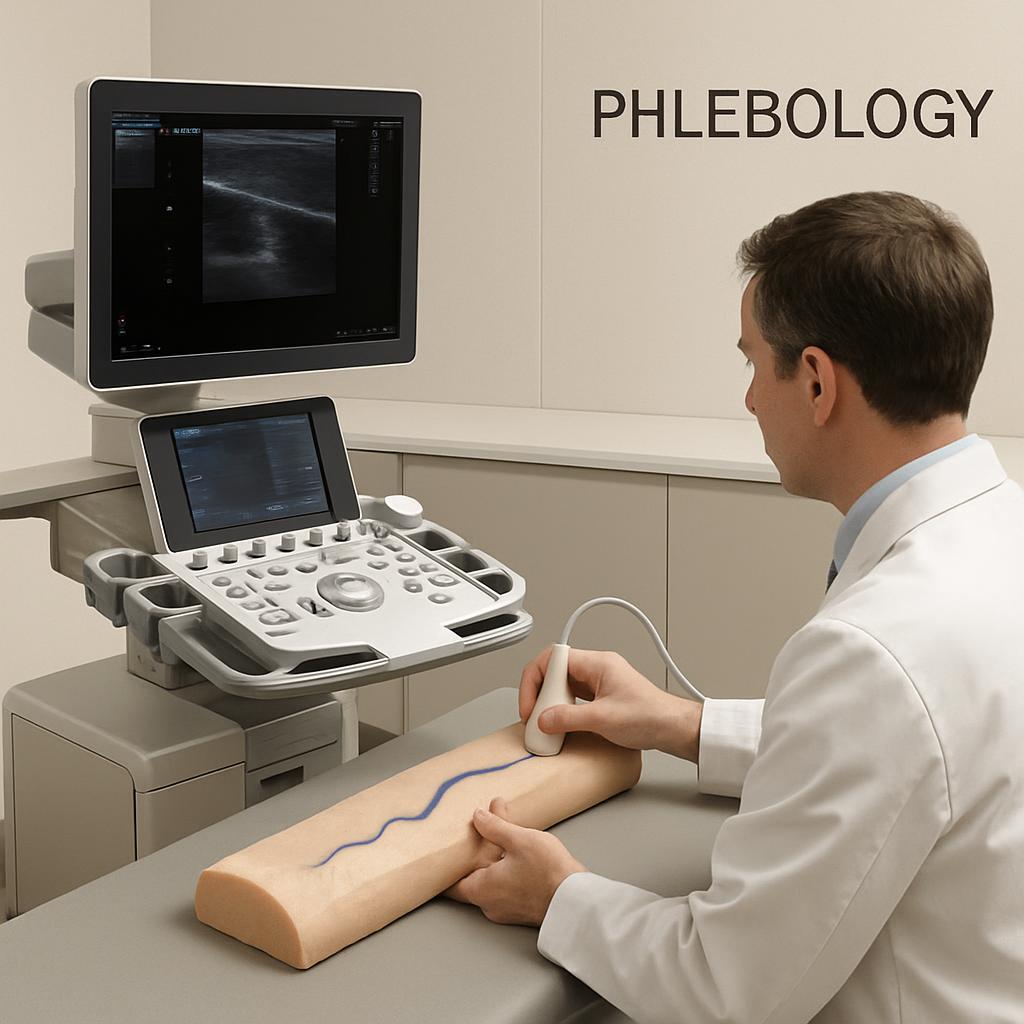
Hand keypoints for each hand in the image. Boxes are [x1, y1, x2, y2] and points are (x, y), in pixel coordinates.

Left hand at [444, 796, 587, 926]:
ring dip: (495, 857)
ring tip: (503, 831)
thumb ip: (495, 826)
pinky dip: (507, 868)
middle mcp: (489, 904)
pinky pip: (507, 886)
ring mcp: (507, 909)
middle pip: (472, 876)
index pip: (449, 883)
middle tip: (478, 829)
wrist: (578, 902)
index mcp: (481, 889)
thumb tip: (478, 816)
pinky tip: (519, 850)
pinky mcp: (523, 908)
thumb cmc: (548, 873)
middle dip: (476, 852)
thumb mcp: (519, 840)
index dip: (445, 866)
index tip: (441, 852)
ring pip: (492, 880)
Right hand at [519, 646, 702, 761]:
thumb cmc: (650, 716)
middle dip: (540, 693)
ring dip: (550, 702)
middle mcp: (596, 668)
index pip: (553, 658)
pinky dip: (561, 710)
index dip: (535, 679)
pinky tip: (560, 724)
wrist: (674, 728)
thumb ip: (569, 718)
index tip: (531, 703)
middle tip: (536, 716)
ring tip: (546, 722)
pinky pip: (572, 698)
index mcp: (597, 663)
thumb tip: (543, 720)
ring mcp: (598, 682)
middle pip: (554, 671)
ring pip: (562, 685)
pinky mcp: (601, 697)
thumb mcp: (603, 719)